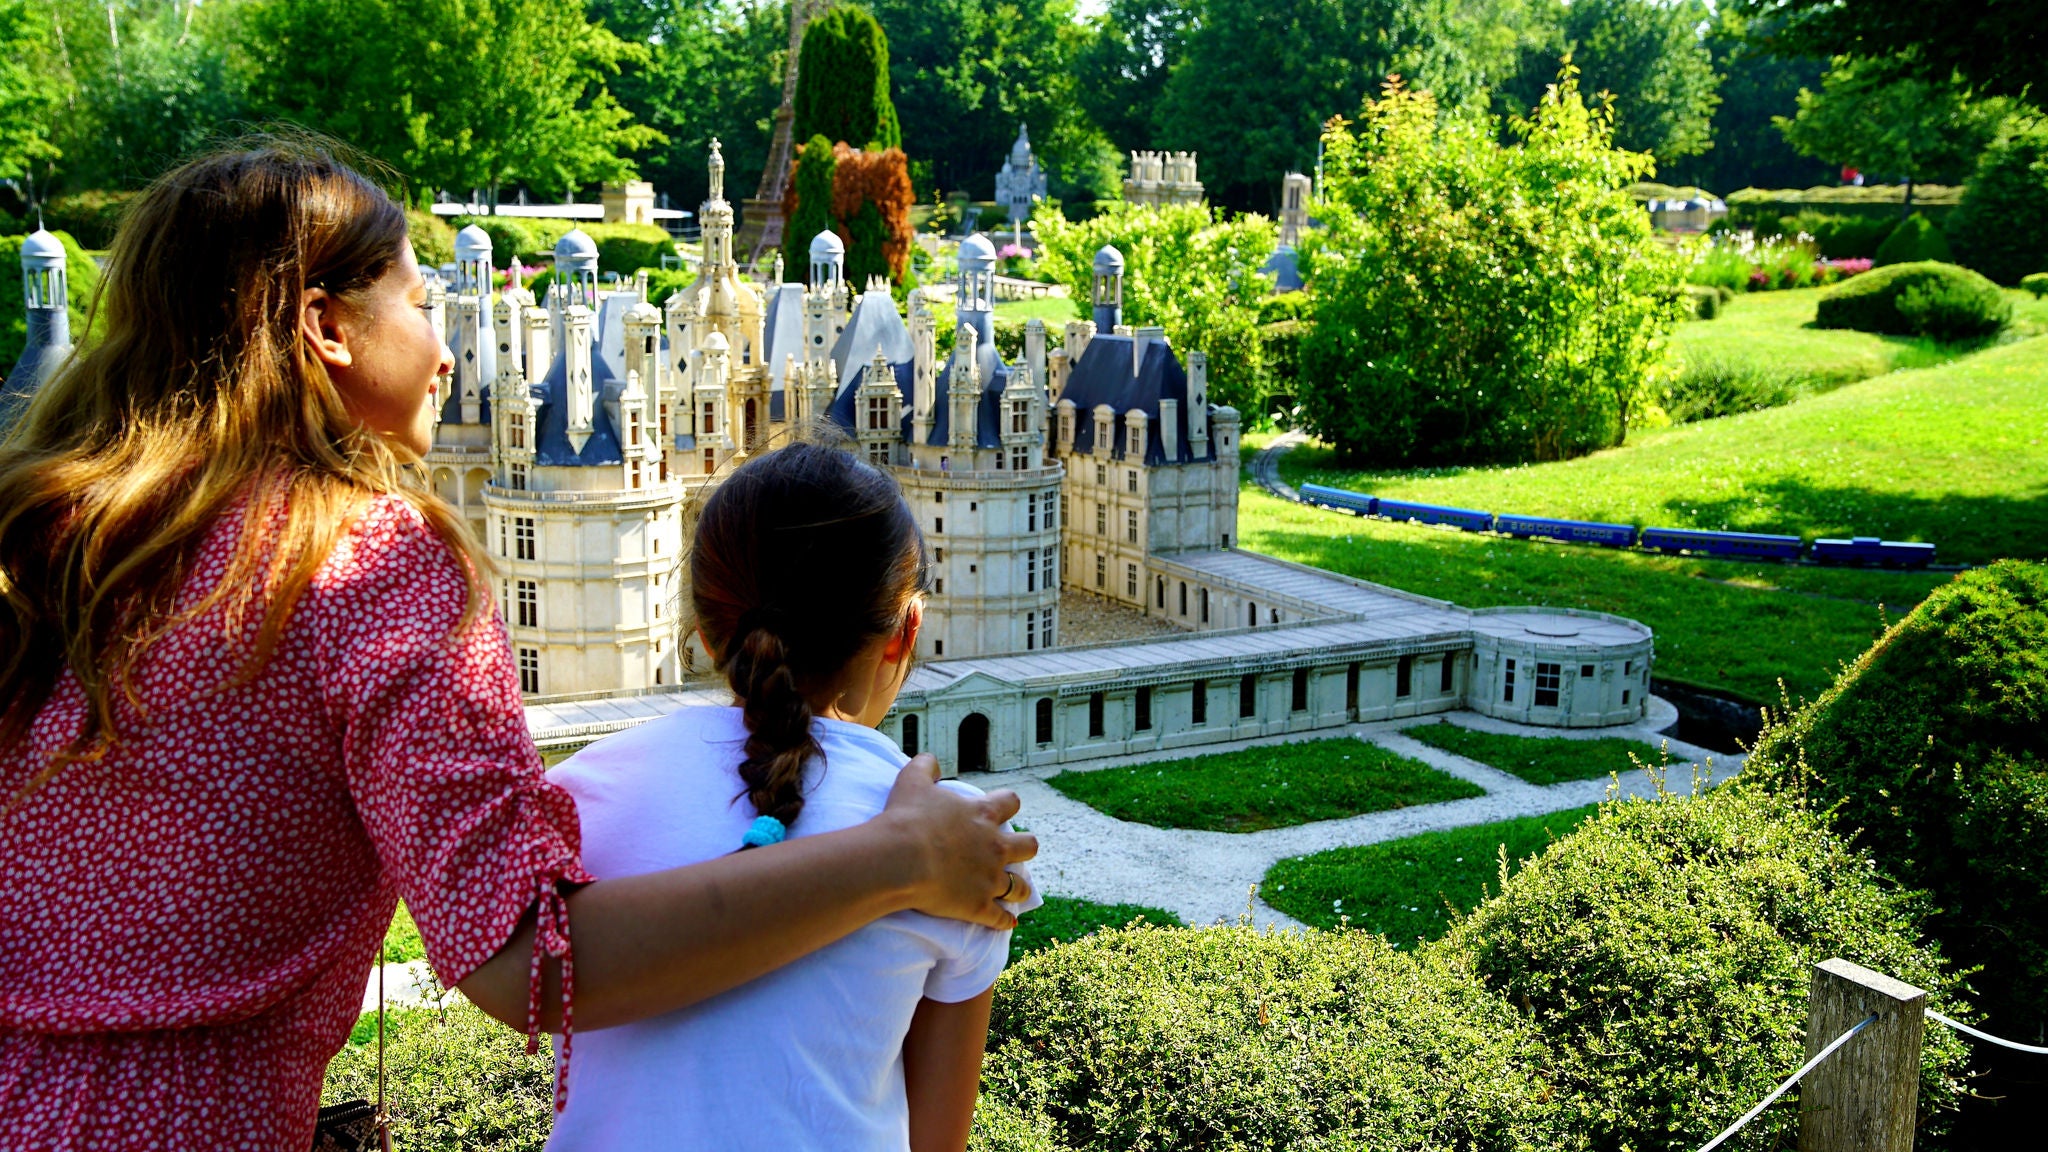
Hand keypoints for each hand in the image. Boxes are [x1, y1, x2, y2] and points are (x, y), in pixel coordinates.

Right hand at [880, 754, 1036, 928]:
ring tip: (1017, 892)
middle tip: (1014, 851)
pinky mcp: (979, 906)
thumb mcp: (912, 780)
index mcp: (983, 815)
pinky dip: (1004, 921)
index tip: (1002, 810)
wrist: (900, 858)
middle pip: (1029, 846)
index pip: (1011, 802)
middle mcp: (995, 847)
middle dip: (1025, 848)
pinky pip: (1000, 919)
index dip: (1008, 805)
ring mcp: (990, 879)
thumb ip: (924, 766)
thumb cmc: (906, 818)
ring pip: (1020, 887)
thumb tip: (931, 761)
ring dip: (1019, 889)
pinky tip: (1007, 923)